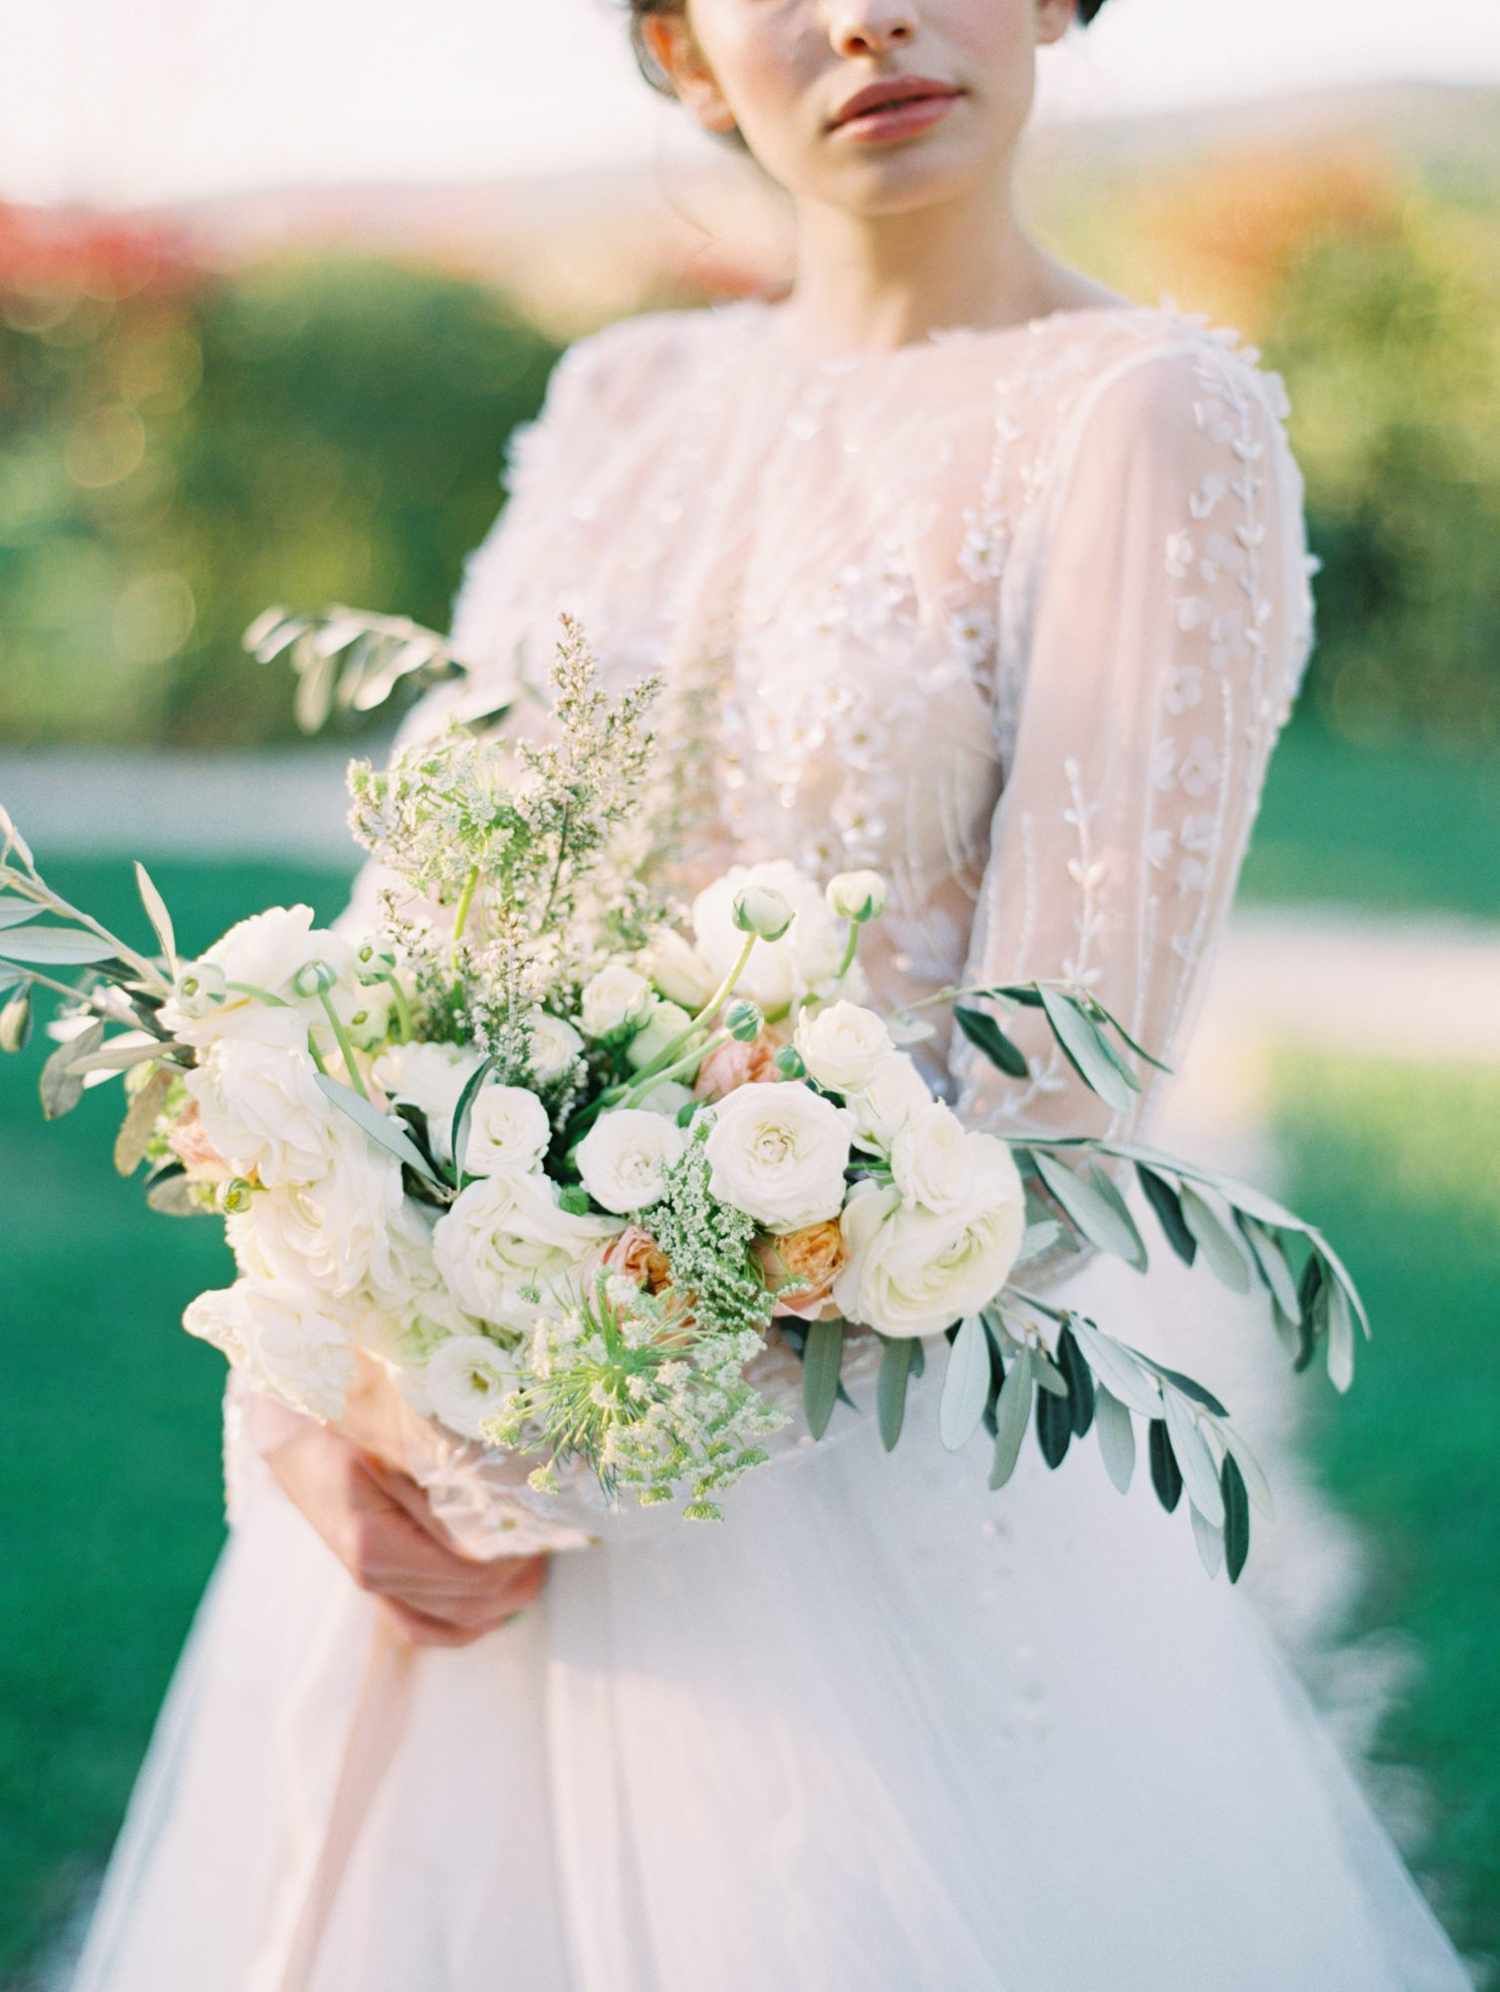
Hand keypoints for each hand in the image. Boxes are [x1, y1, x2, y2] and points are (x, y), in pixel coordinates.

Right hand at [263, 1415, 547, 1648]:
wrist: (280, 1408)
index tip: (554, 1518)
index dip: (520, 1547)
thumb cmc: (337, 1399)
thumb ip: (447, 1457)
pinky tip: (499, 1601)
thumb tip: (515, 1488)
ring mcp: (365, 1578)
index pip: (470, 1565)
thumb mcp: (393, 1417)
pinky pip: (420, 1624)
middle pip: (466, 1597)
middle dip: (519, 1573)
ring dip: (502, 1598)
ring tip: (538, 1560)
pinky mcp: (367, 1578)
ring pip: (448, 1620)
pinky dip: (465, 1620)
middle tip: (559, 1534)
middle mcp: (368, 1567)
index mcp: (372, 1534)